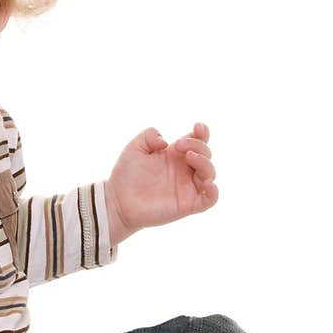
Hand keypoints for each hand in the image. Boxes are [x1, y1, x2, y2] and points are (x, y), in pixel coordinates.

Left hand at [104, 122, 217, 244]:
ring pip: (210, 173)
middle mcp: (184, 171)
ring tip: (189, 157)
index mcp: (175, 156)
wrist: (118, 201)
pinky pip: (210, 199)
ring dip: (204, 162)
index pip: (198, 141)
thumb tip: (165, 141)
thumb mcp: (135, 147)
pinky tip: (207, 183)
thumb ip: (148, 135)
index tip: (197, 127)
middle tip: (178, 146)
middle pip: (206, 154)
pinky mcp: (188, 205)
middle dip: (197, 145)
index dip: (202, 133)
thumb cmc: (126, 176)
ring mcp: (187, 188)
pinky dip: (214, 191)